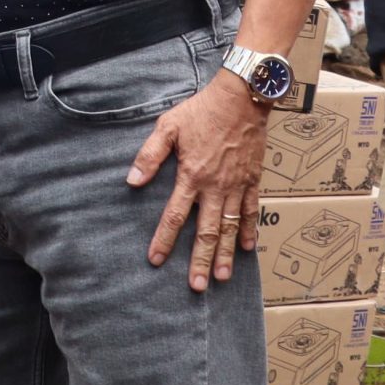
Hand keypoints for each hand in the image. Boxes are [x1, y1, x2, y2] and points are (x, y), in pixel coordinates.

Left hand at [129, 74, 267, 290]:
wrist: (242, 98)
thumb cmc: (201, 111)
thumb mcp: (167, 127)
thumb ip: (149, 156)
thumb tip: (132, 181)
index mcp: (191, 175)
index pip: (174, 215)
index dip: (164, 239)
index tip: (156, 260)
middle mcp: (215, 186)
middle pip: (206, 231)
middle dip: (199, 260)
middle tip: (195, 286)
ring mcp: (237, 186)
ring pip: (230, 228)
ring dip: (224, 254)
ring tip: (220, 277)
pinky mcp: (253, 181)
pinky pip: (252, 212)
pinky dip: (250, 231)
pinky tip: (247, 249)